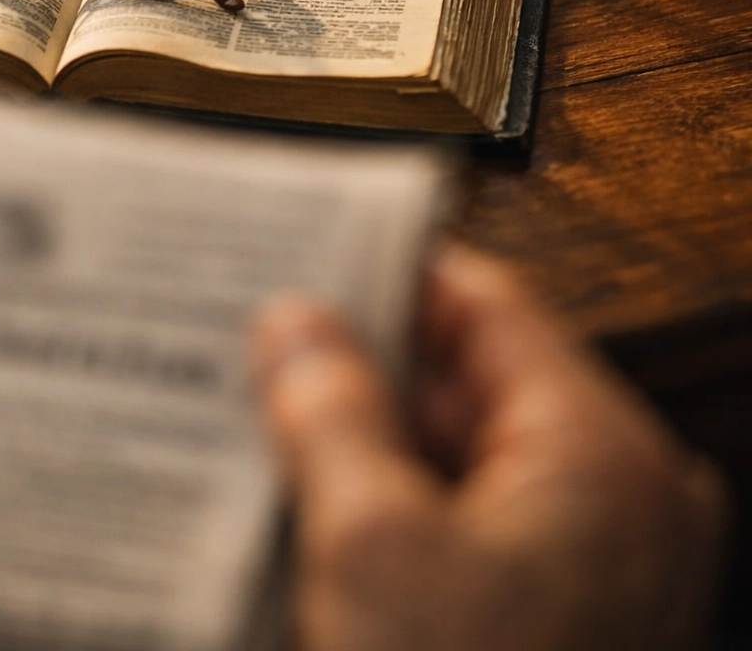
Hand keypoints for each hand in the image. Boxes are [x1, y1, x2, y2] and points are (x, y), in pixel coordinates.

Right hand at [251, 244, 726, 650]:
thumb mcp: (371, 545)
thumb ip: (331, 410)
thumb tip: (296, 324)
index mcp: (602, 456)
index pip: (488, 304)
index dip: (389, 274)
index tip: (303, 256)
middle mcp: (613, 498)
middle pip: (470, 382)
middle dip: (357, 365)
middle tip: (257, 347)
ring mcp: (585, 563)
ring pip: (456, 456)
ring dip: (361, 439)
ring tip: (264, 423)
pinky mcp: (544, 615)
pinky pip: (458, 525)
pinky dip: (384, 506)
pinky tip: (306, 509)